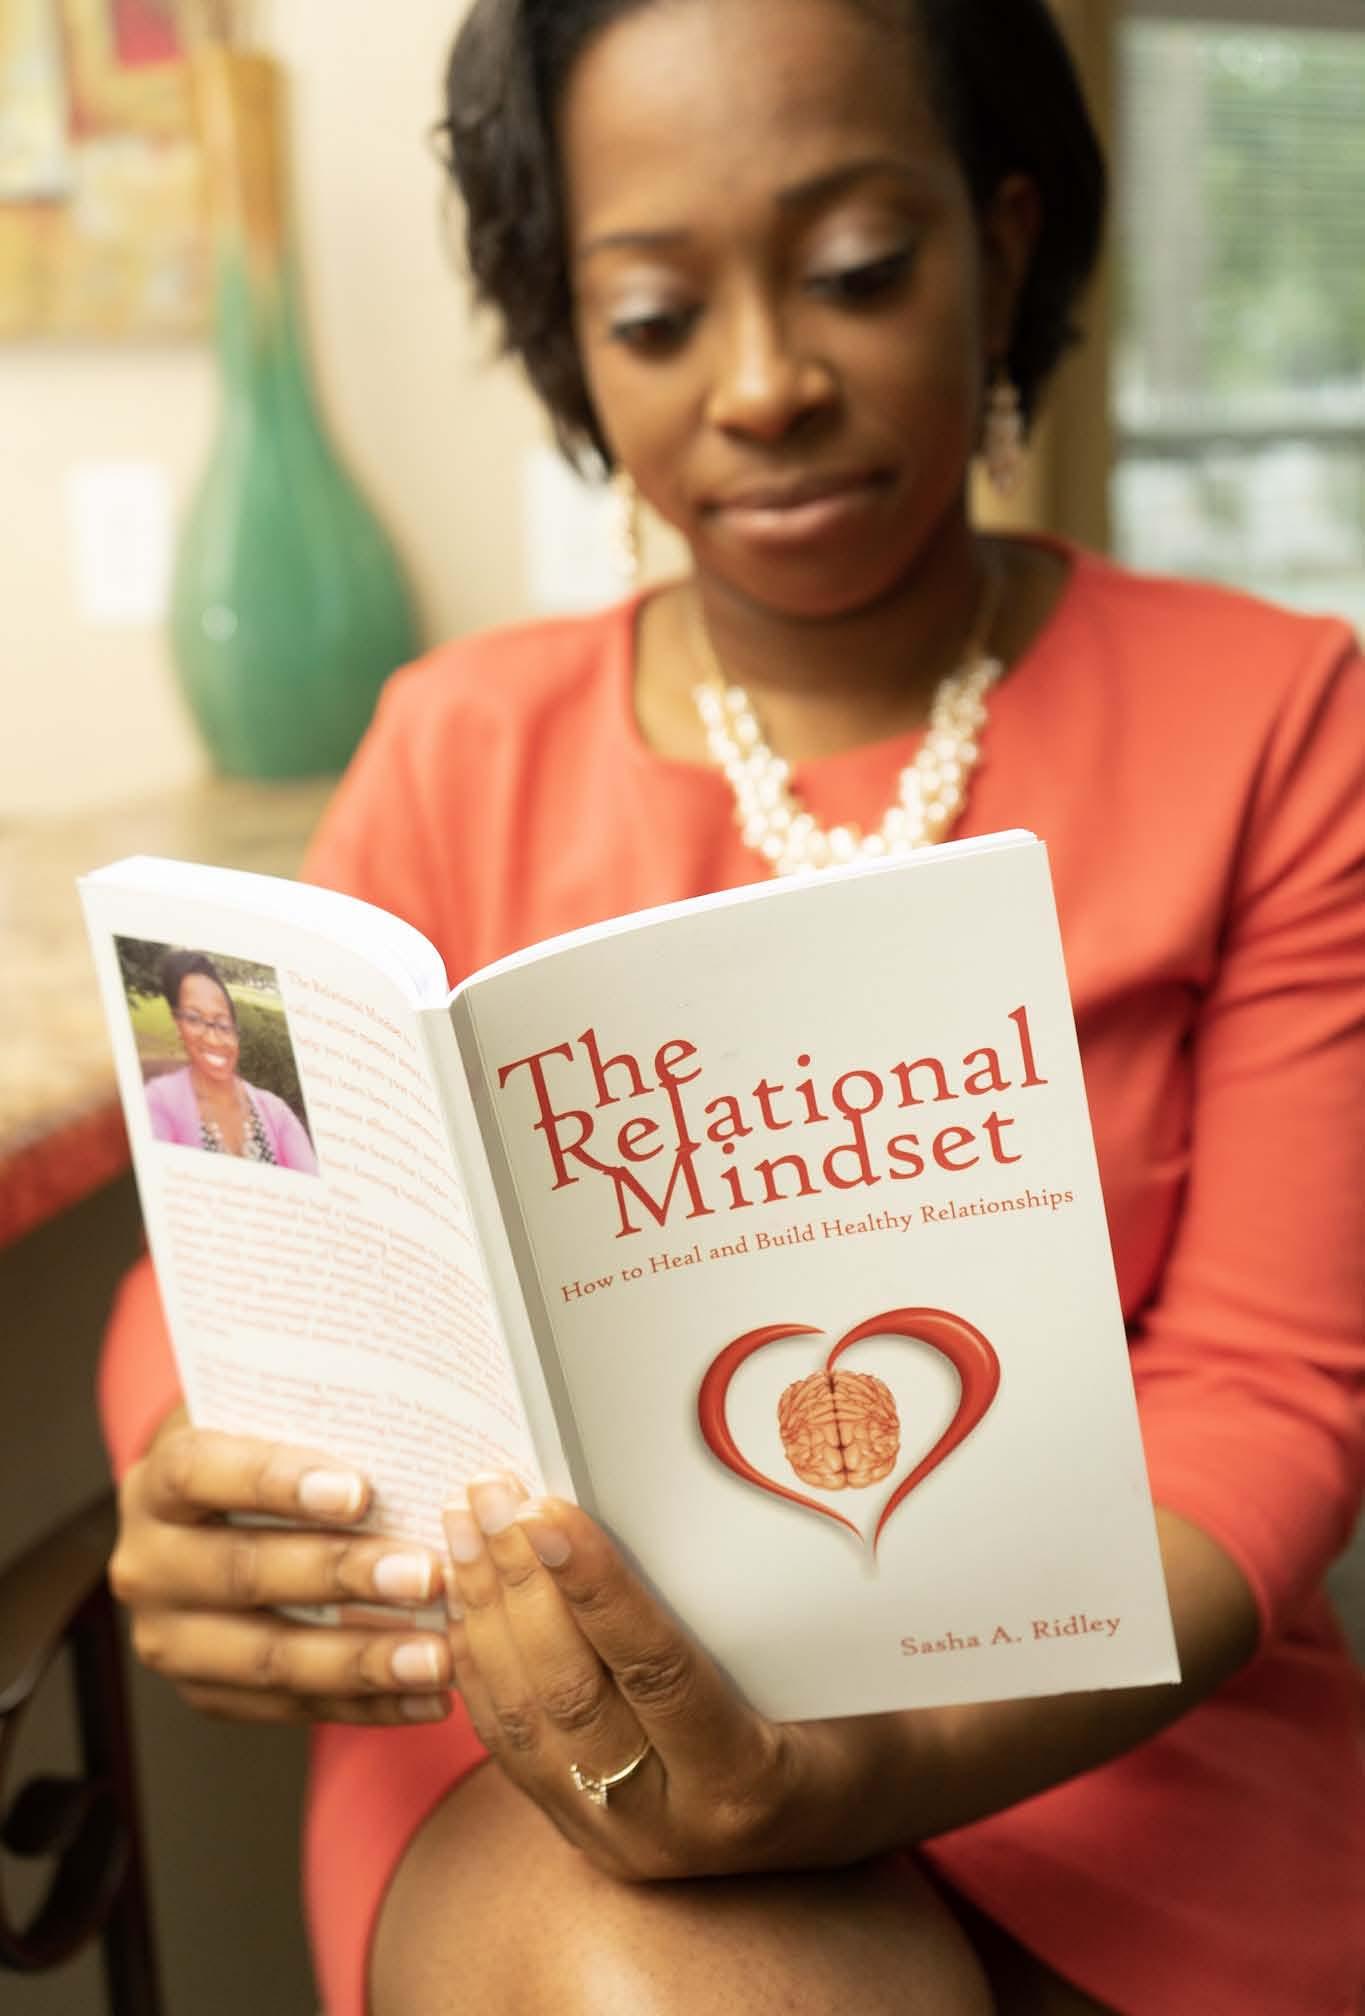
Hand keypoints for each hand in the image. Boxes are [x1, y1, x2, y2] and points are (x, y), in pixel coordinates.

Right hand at [110, 1410, 454, 1725]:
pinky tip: (425, 1699)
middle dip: (341, 1576)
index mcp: (160, 1480)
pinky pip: (289, 1708)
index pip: (204, 1472)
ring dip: (360, 1659)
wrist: (218, 1515)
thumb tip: (425, 1416)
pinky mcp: (206, 1692)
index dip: (277, 1481)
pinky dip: (363, 1704)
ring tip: (437, 1657)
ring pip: (266, 1656)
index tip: (358, 1491)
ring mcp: (171, 1637)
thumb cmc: (270, 1450)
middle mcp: (149, 1563)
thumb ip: (323, 1417)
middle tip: (425, 1576)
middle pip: (243, 1572)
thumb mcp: (277, 1418)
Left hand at [442, 1475, 896, 1880]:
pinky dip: (479, 1662)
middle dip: (519, 1582)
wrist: (858, 1806)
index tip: (549, 1509)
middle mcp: (674, 1828)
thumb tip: (649, 1486)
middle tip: (495, 1493)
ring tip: (465, 1523)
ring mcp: (620, 1839)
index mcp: (747, 1783)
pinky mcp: (581, 1833)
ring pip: (525, 1720)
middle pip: (572, 1694)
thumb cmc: (856, 1706)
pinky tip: (462, 1595)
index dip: (595, 1587)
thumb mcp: (823, 1657)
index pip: (655, 1671)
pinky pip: (509, 1743)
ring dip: (484, 1611)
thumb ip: (748, 1598)